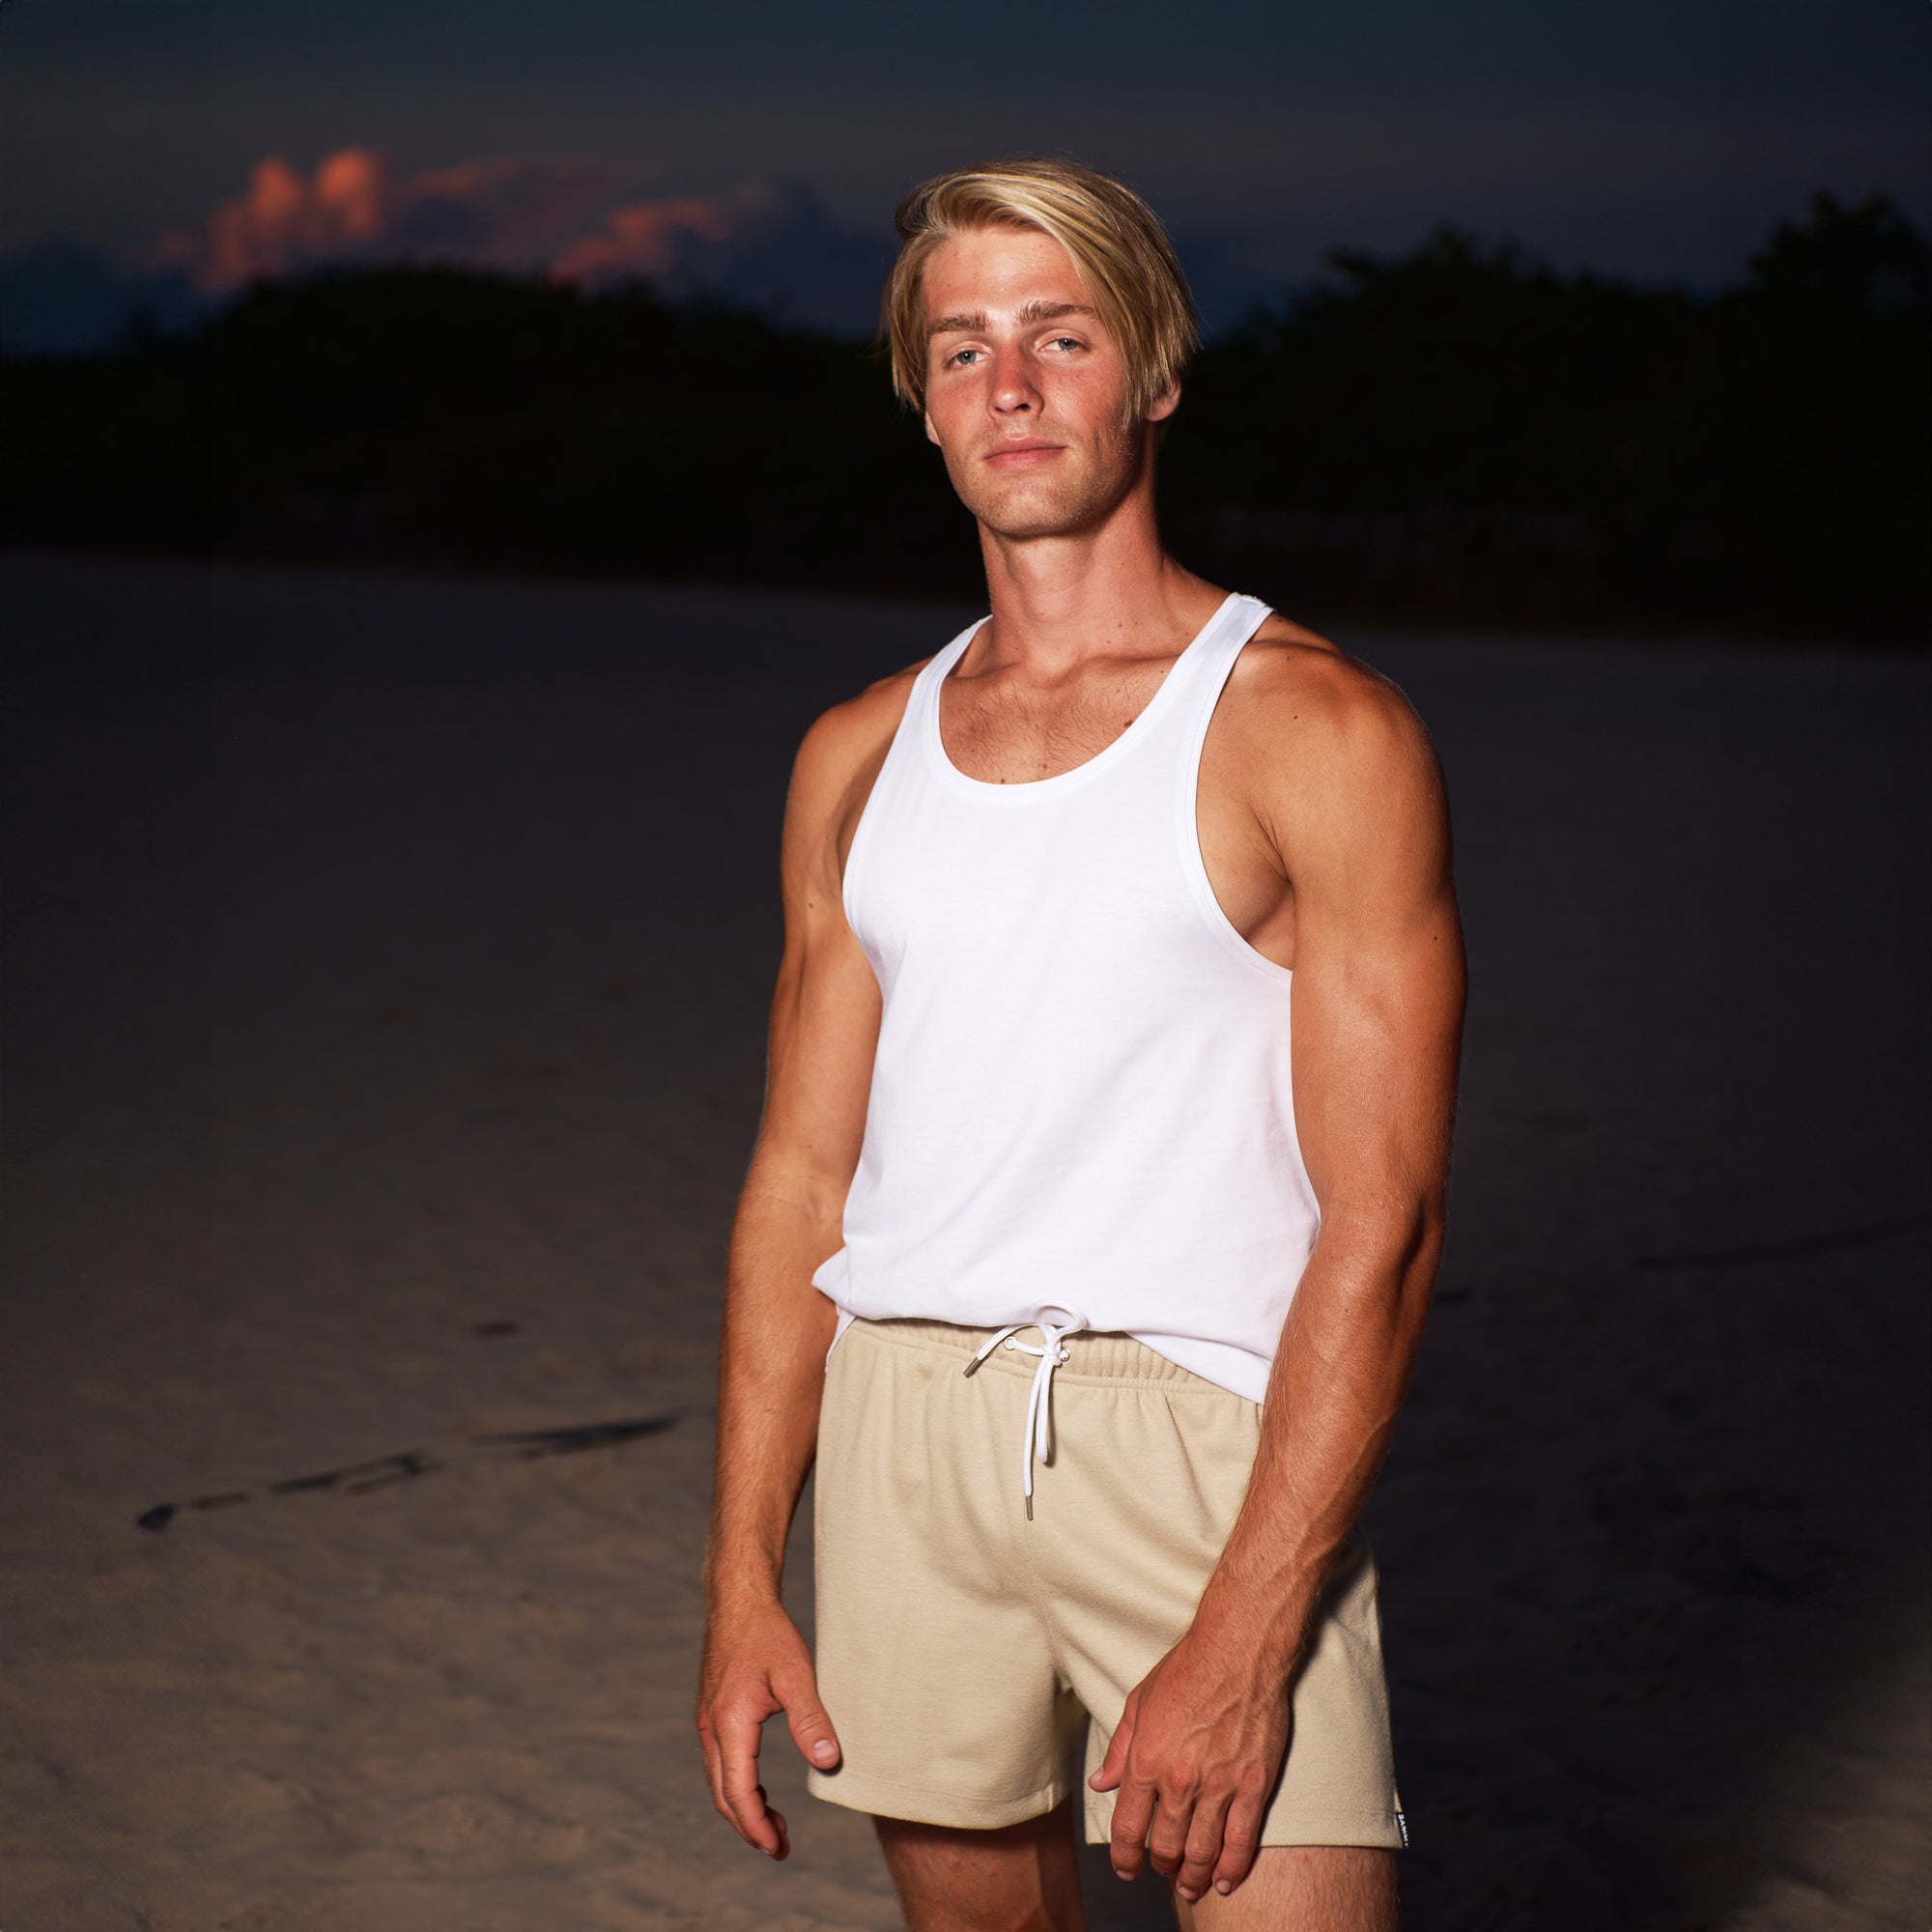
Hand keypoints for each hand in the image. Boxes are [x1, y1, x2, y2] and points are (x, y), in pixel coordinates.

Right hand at [696, 1598, 841, 1858]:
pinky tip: (758, 1787)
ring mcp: (707, 1720)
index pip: (738, 1791)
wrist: (738, 1600)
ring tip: (774, 1824)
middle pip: (723, 1794)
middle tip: (780, 1847)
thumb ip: (811, 1719)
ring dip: (743, 1806)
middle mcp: (711, 1727)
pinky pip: (720, 1761)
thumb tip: (828, 1763)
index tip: (778, 1848)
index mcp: (730, 1723)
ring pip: (719, 1780)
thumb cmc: (768, 1634)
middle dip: (749, 1826)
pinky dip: (738, 1784)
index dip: (757, 1825)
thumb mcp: (797, 1674)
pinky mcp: (712, 1712)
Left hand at [1088, 1627, 1293, 1903]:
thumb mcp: (1139, 1702)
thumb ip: (1120, 1749)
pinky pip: (1242, 1841)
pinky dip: (1232, 1869)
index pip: (1128, 1827)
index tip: (1126, 1869)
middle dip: (1160, 1867)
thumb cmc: (1187, 1669)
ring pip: (1202, 1852)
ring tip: (1190, 1885)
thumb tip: (1102, 1784)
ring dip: (1193, 1876)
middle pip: (1165, 1846)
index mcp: (1147, 1759)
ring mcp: (1219, 1785)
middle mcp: (1180, 1779)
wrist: (1239, 1649)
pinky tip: (1224, 1881)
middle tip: (1162, 1872)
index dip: (1124, 1857)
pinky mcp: (1253, 1785)